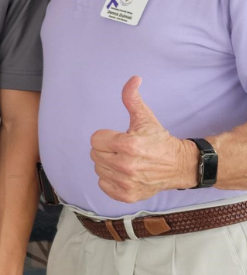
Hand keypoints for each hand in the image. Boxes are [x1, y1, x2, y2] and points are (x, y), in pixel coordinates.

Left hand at [90, 76, 198, 202]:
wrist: (180, 165)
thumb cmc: (159, 140)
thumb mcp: (146, 118)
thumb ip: (132, 99)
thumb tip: (133, 79)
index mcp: (128, 145)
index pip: (95, 140)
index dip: (106, 137)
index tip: (120, 138)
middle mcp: (126, 165)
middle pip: (95, 154)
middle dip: (107, 150)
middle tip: (124, 150)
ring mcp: (126, 182)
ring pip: (98, 169)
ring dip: (108, 164)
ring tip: (126, 161)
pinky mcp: (126, 195)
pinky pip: (103, 184)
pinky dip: (110, 179)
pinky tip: (124, 174)